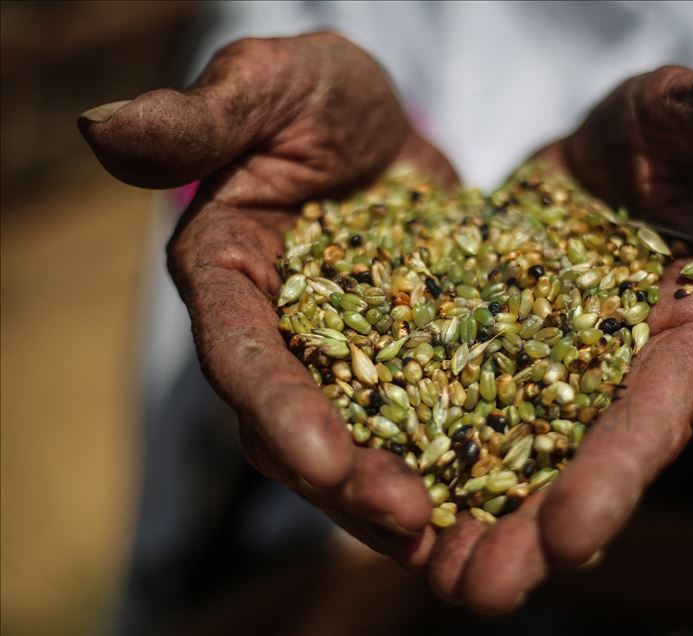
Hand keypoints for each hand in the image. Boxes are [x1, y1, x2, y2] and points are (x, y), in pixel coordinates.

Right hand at [79, 33, 457, 565]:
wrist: (381, 124)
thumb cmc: (315, 92)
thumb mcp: (271, 85)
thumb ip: (202, 117)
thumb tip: (105, 128)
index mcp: (227, 275)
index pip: (241, 353)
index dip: (277, 409)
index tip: (323, 462)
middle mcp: (275, 332)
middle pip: (294, 423)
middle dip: (344, 478)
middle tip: (406, 520)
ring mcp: (339, 356)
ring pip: (356, 438)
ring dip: (392, 489)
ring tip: (444, 532)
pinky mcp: (401, 361)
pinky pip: (421, 417)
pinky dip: (448, 457)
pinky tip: (489, 494)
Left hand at [425, 50, 692, 612]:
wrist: (594, 171)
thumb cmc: (647, 144)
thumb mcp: (676, 117)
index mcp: (678, 327)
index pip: (654, 409)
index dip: (618, 472)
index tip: (572, 535)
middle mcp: (616, 375)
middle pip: (577, 463)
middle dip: (533, 533)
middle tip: (481, 593)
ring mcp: (548, 382)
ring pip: (511, 463)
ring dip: (472, 525)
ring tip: (431, 579)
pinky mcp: (488, 371)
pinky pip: (454, 423)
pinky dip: (427, 467)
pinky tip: (385, 512)